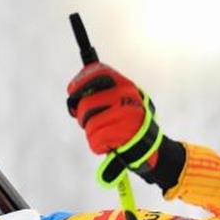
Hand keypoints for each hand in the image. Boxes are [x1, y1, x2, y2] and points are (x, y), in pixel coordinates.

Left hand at [66, 62, 163, 183]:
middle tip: (90, 121)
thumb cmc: (127, 122)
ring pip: (89, 124)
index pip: (98, 73)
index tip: (72, 91)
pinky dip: (97, 145)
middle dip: (83, 116)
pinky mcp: (119, 133)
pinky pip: (94, 139)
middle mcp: (125, 97)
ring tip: (105, 133)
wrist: (147, 145)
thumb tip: (72, 90)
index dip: (81, 82)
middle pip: (86, 104)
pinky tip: (108, 143)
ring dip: (91, 132)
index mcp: (125, 85)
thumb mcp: (120, 99)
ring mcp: (123, 114)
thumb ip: (100, 92)